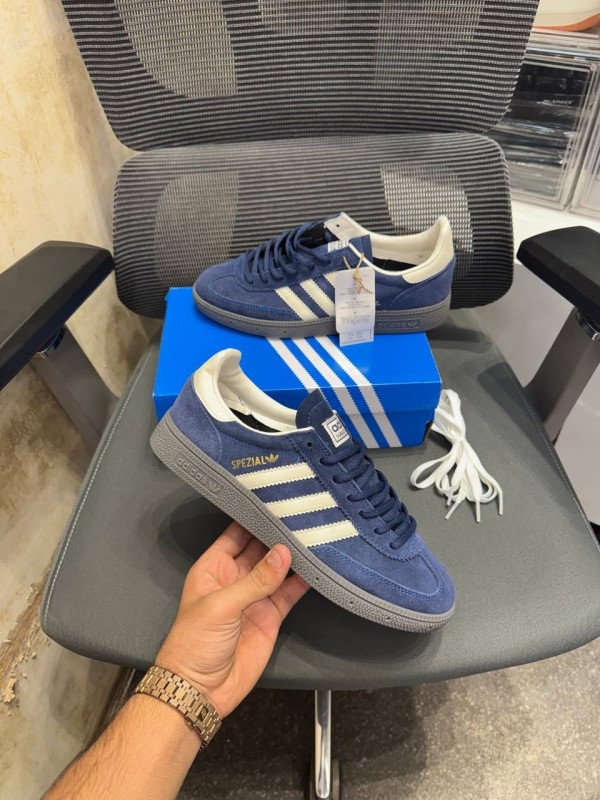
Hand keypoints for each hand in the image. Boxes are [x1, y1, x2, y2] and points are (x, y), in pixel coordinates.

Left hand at [156, 522, 308, 717]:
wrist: (200, 690)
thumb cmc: (193, 644)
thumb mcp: (221, 606)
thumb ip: (255, 580)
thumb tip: (282, 554)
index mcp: (213, 567)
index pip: (236, 533)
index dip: (253, 518)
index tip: (275, 502)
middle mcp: (235, 577)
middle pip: (260, 548)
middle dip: (278, 534)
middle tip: (302, 515)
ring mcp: (254, 597)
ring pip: (277, 569)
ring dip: (293, 556)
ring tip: (314, 536)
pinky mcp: (270, 615)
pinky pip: (289, 593)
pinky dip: (303, 581)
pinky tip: (317, 567)